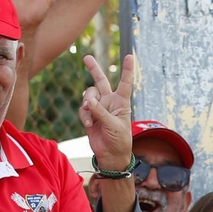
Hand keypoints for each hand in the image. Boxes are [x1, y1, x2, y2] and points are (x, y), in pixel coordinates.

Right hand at [81, 54, 134, 168]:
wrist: (111, 155)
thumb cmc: (119, 140)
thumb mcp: (113, 125)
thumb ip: (101, 112)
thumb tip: (88, 100)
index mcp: (122, 102)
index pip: (125, 83)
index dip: (127, 70)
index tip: (130, 56)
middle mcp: (110, 102)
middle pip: (100, 81)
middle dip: (93, 69)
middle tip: (86, 57)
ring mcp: (98, 108)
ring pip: (88, 95)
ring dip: (87, 102)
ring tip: (88, 112)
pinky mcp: (89, 115)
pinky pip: (82, 109)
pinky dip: (83, 114)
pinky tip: (87, 123)